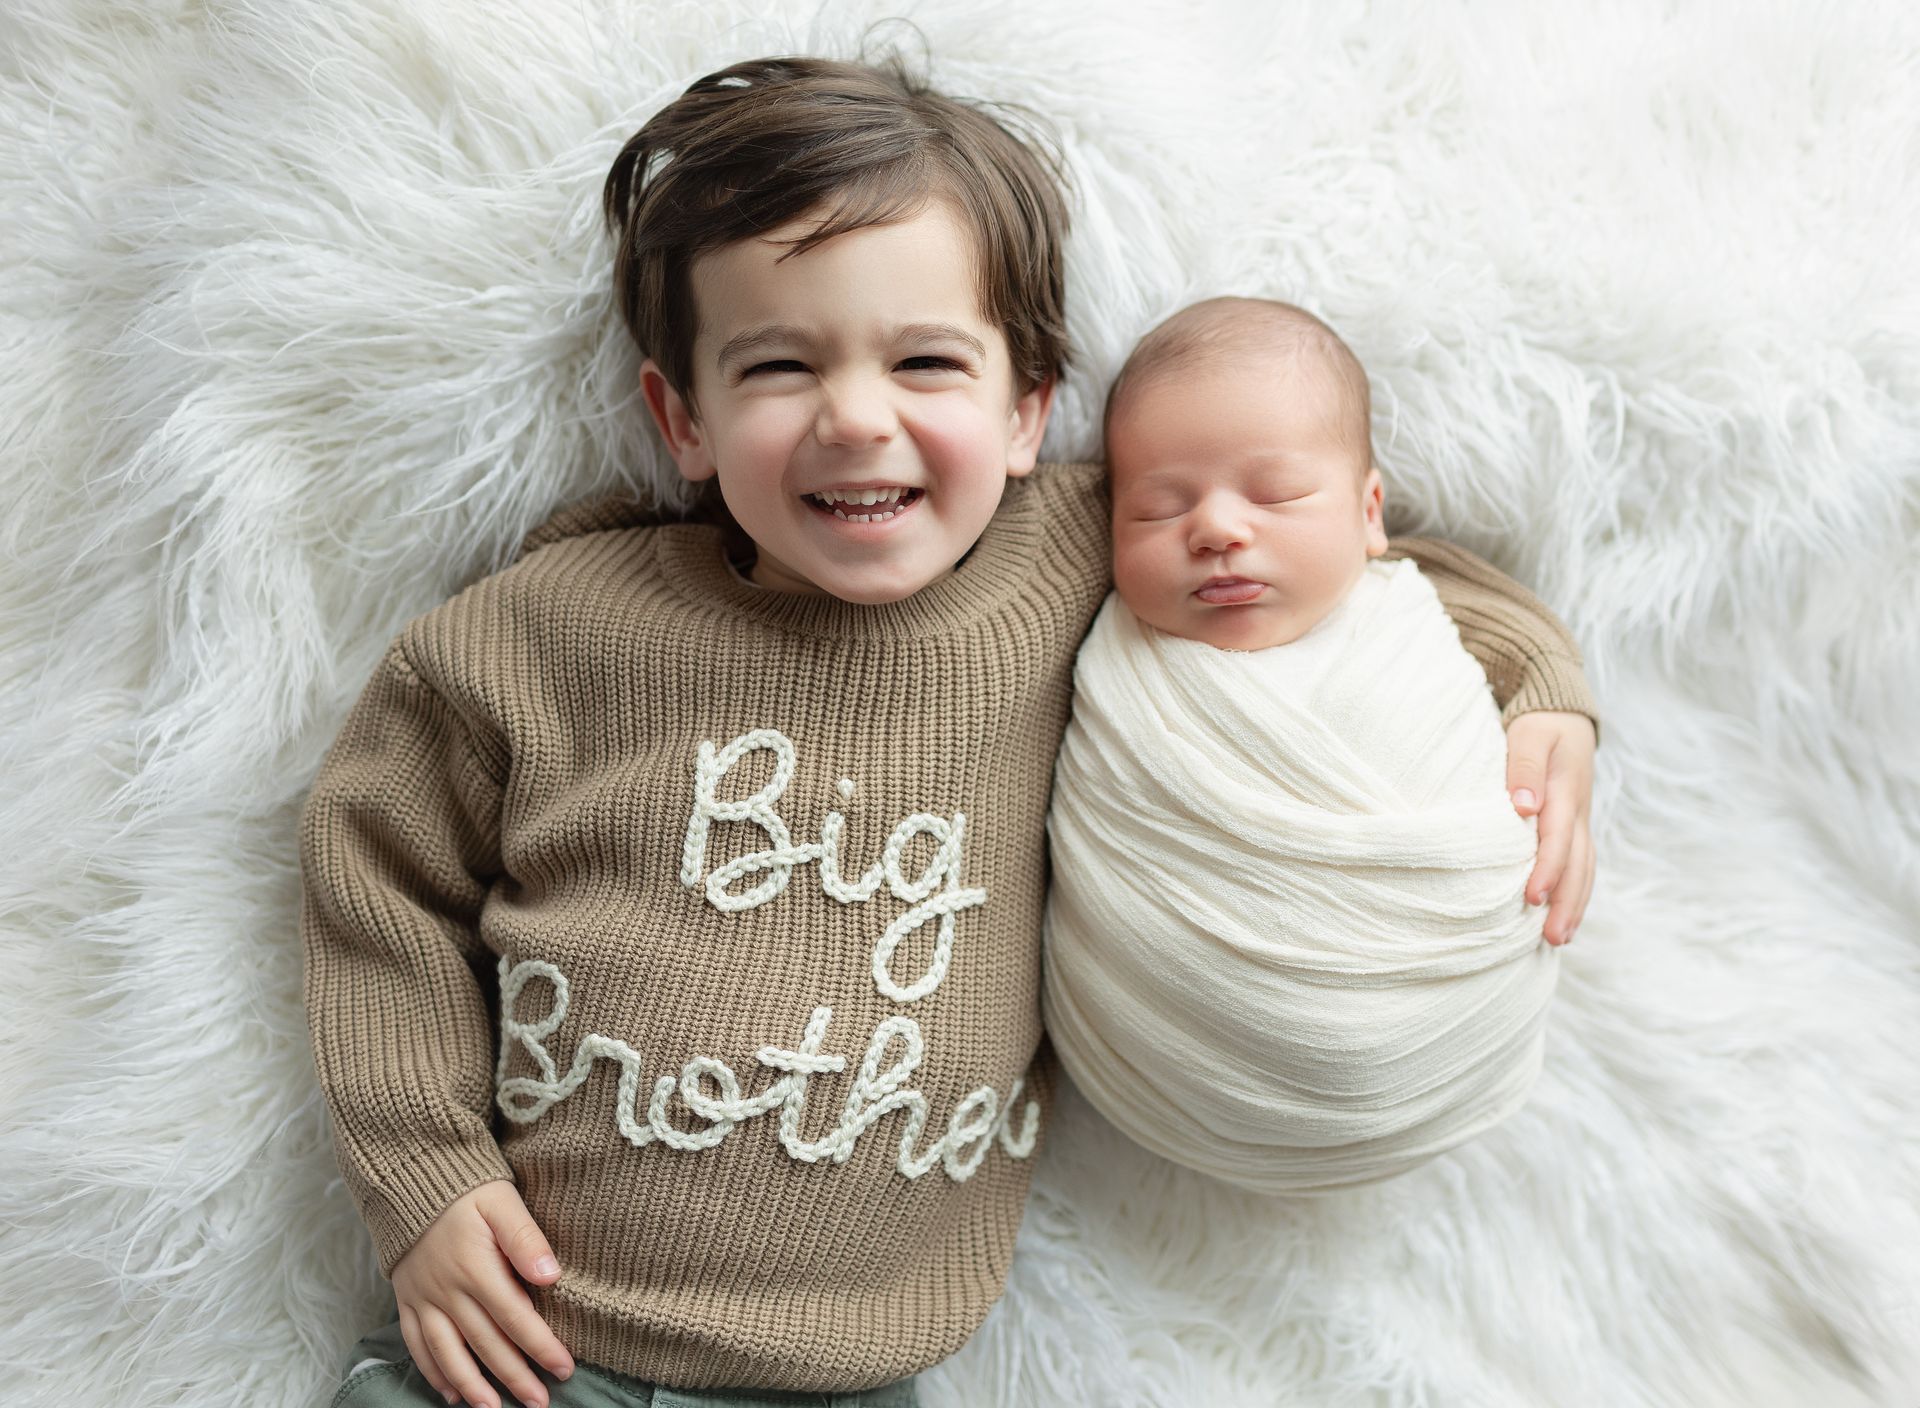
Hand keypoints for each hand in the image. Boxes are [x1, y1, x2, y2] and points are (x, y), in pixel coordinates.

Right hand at [390, 1179, 574, 1407]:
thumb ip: (526, 1239)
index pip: (516, 1318)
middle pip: (486, 1344)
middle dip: (515, 1376)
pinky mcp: (407, 1300)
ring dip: (472, 1385)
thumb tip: (552, 1275)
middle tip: (540, 1401)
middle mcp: (448, 1291)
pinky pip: (417, 1344)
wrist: (411, 1178)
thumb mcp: (502, 1202)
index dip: (542, 1347)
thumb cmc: (467, 1189)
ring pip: (448, 1353)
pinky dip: (433, 1371)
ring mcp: (423, 1298)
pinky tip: (450, 1391)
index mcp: (477, 1268)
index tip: (565, 1368)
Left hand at [1503, 710, 1596, 945]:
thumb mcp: (1529, 734)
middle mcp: (1578, 812)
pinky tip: (1565, 917)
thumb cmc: (1540, 724)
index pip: (1557, 840)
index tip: (1532, 899)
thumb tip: (1525, 808)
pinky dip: (1577, 892)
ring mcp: (1581, 820)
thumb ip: (1523, 768)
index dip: (1546, 871)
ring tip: (1560, 940)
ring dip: (1575, 904)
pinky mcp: (1577, 825)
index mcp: (1565, 793)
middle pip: (1577, 865)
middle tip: (1553, 939)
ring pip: (1584, 870)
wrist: (1564, 712)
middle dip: (1566, 903)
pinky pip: (1582, 864)